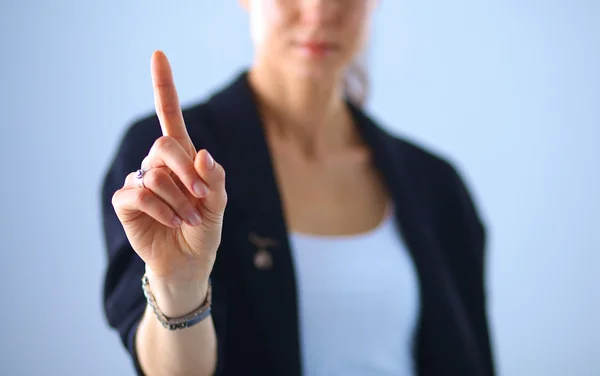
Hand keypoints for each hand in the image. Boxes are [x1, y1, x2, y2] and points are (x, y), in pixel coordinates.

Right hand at [112, 51, 226, 286]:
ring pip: (155, 175)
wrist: (188, 263)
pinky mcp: (126, 202)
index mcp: (182, 158)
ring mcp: (140, 181)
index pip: (170, 116)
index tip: (158, 55)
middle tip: (201, 198)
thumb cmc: (203, 231)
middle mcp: (158, 165)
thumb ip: (214, 180)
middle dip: (185, 172)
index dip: (164, 86)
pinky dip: (161, 210)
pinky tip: (171, 223)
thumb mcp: (217, 206)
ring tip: (188, 220)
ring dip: (178, 201)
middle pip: (164, 146)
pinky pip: (140, 193)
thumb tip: (202, 154)